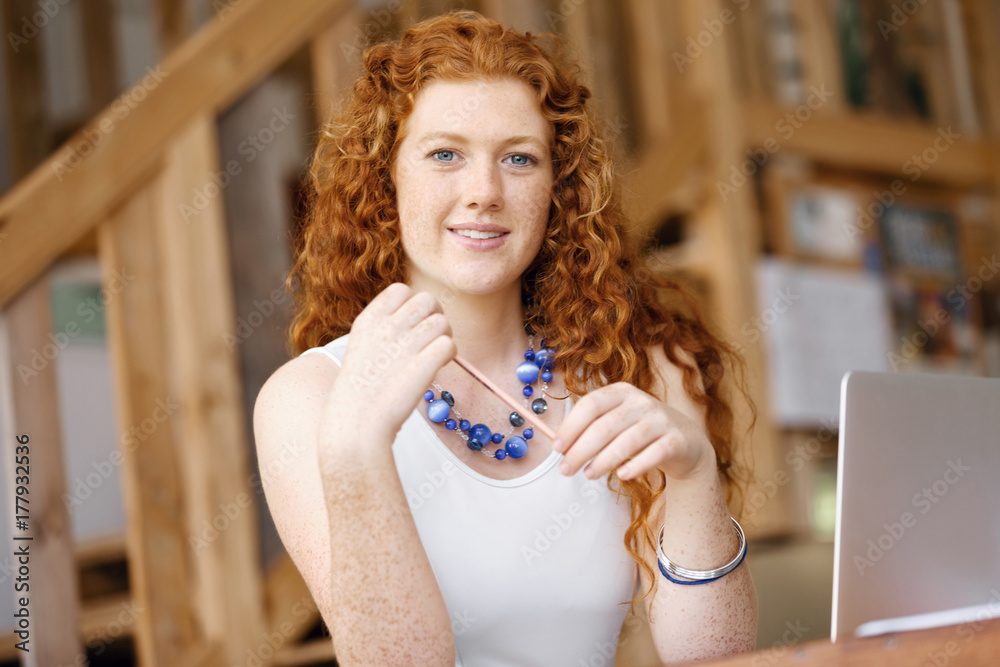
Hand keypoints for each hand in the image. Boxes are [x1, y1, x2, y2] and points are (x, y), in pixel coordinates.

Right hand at [331, 283, 455, 438]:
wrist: (356, 426)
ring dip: (444, 337)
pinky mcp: (424, 364)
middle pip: (427, 300)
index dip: (413, 305)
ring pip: (442, 321)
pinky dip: (449, 354)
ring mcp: (406, 345)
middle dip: (434, 317)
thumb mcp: (361, 349)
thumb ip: (383, 330)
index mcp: (368, 321)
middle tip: (430, 341)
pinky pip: (449, 343)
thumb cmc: (360, 393)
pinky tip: (439, 367)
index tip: (412, 326)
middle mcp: (386, 327)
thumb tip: (415, 320)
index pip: (401, 290)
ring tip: (434, 357)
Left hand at [553, 382, 715, 482]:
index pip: (591, 404)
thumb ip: (592, 429)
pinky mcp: (677, 440)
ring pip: (627, 441)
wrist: (687, 442)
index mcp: (621, 392)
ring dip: (603, 461)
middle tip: (566, 470)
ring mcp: (661, 419)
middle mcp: (641, 401)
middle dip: (581, 450)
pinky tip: (622, 475)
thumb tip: (561, 447)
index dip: (571, 426)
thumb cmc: (641, 434)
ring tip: (588, 475)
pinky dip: (635, 465)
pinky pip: (653, 454)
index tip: (557, 448)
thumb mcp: (617, 423)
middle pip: (604, 426)